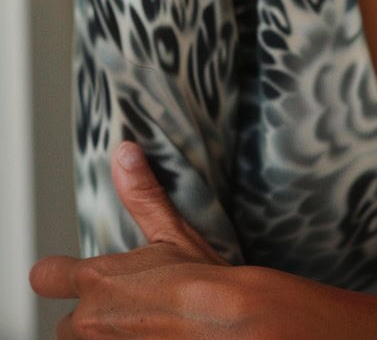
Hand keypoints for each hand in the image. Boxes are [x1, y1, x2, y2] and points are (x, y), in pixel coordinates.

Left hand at [29, 141, 253, 337]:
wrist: (233, 328)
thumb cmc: (204, 282)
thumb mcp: (172, 233)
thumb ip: (142, 195)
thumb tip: (125, 153)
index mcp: (97, 280)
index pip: (46, 276)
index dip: (55, 275)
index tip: (63, 275)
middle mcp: (91, 322)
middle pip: (66, 325)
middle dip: (88, 319)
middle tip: (123, 310)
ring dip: (105, 337)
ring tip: (140, 327)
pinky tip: (153, 337)